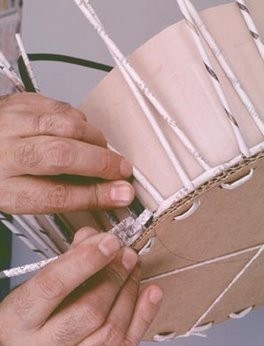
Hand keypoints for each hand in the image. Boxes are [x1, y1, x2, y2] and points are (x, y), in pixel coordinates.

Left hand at [0, 93, 133, 213]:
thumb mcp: (22, 197)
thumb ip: (62, 195)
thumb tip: (107, 193)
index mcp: (3, 188)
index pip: (55, 194)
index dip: (94, 195)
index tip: (120, 194)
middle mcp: (4, 152)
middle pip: (62, 155)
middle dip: (101, 163)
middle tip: (123, 170)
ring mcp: (11, 121)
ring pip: (65, 125)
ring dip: (95, 139)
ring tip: (103, 152)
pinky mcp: (21, 101)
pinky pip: (61, 106)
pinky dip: (80, 121)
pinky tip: (81, 133)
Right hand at [0, 227, 162, 345]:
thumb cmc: (34, 316)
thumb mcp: (40, 282)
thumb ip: (70, 258)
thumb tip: (98, 239)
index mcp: (18, 320)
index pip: (53, 286)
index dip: (86, 261)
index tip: (110, 243)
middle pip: (88, 312)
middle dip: (115, 278)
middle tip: (127, 255)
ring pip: (111, 333)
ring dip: (130, 295)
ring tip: (135, 271)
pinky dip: (142, 319)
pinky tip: (150, 296)